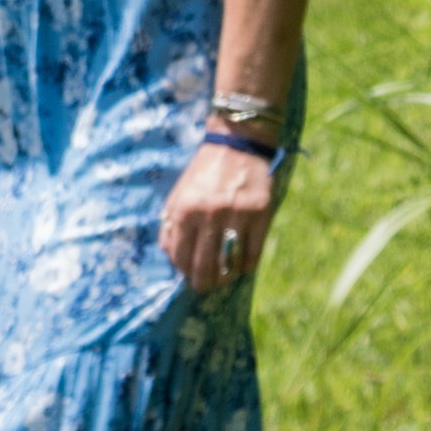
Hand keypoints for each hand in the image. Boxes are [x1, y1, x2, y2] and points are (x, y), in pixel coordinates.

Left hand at [160, 139, 277, 293]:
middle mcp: (209, 215)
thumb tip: (170, 257)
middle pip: (204, 266)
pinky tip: (242, 265)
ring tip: (224, 277)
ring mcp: (237, 215)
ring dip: (226, 277)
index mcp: (185, 210)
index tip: (188, 274)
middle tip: (205, 286)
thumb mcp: (178, 194)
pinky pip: (253, 253)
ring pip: (230, 264)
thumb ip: (170, 225)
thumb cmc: (203, 173)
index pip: (180, 256)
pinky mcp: (260, 214)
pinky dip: (247, 265)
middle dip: (203, 283)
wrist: (237, 144)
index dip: (183, 271)